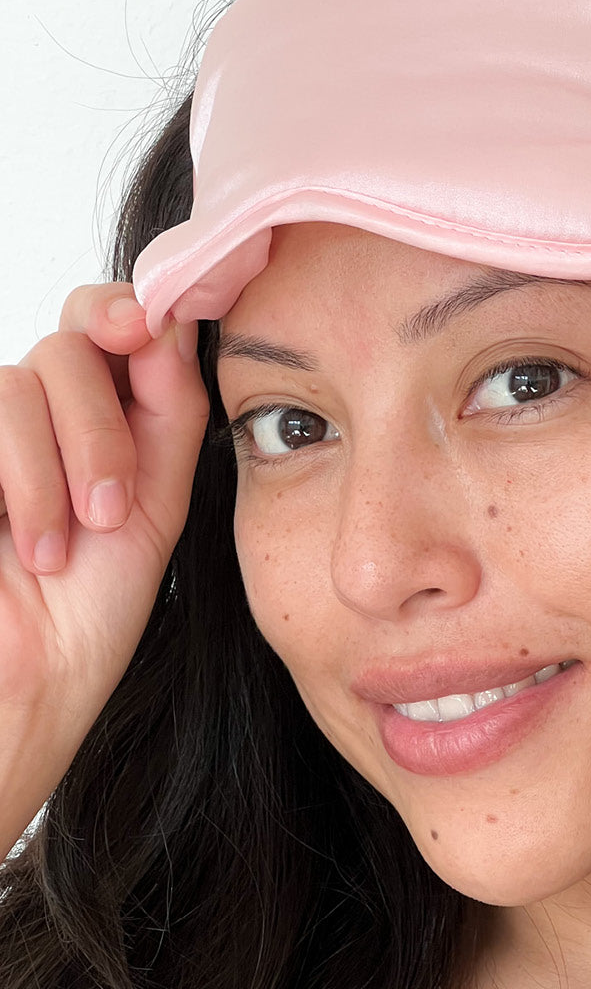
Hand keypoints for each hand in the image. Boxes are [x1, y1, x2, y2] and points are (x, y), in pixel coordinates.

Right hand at [0, 284, 207, 740]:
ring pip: (22, 379)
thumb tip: (174, 317)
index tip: (143, 328)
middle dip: (98, 428)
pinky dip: (17, 480)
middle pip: (71, 343)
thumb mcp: (157, 496)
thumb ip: (170, 405)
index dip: (123, 309)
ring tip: (60, 548)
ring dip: (53, 471)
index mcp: (103, 408)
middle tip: (109, 509)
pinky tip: (26, 544)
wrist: (33, 681)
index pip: (106, 318)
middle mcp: (43, 408)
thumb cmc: (93, 604)